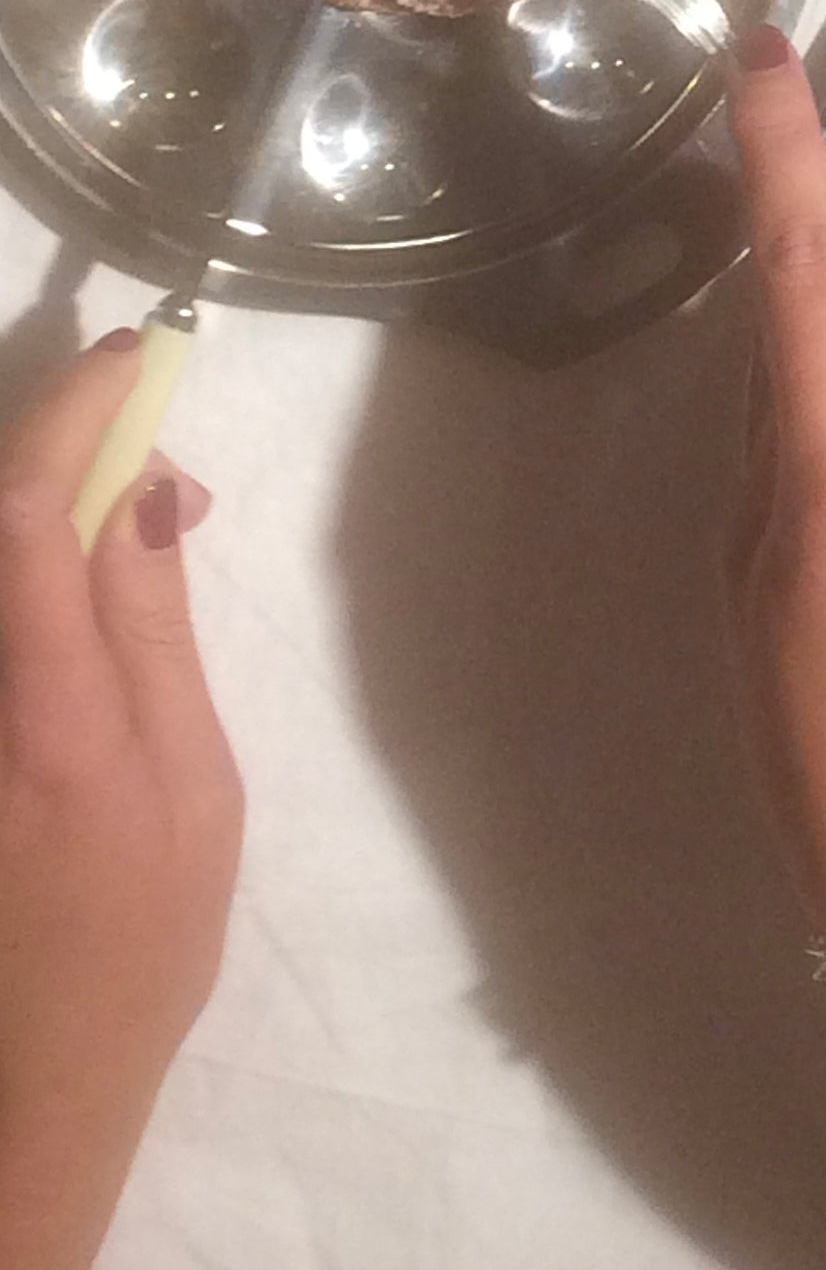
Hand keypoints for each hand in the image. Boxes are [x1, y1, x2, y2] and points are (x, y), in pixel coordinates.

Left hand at [0, 337, 240, 1269]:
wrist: (30, 1075)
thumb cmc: (144, 942)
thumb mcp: (195, 790)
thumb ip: (154, 638)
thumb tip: (145, 498)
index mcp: (50, 719)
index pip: (31, 518)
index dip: (74, 414)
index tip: (134, 358)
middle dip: (59, 431)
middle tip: (137, 404)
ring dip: (43, 493)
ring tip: (122, 486)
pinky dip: (23, 553)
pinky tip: (74, 554)